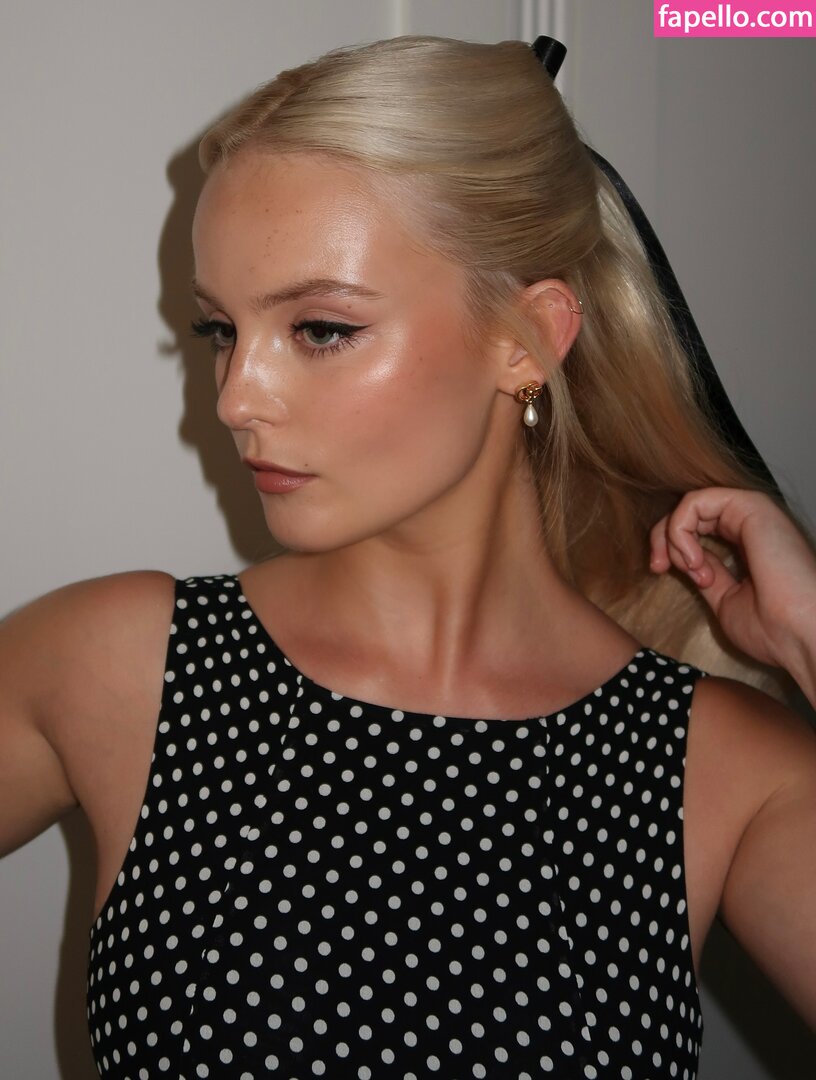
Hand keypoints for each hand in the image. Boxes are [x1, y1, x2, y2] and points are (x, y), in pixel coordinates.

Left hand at [649, 487, 815, 677]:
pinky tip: (695, 561)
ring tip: (692, 570)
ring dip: (674, 536)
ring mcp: (752, 514)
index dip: (667, 546)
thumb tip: (684, 560)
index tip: (658, 572)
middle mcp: (750, 525)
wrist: (803, 636)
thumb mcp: (724, 601)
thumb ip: (706, 575)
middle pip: (687, 512)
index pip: (695, 529)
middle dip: (661, 537)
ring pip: (689, 504)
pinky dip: (682, 529)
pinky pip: (697, 501)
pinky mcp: (752, 506)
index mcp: (747, 545)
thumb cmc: (774, 630)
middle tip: (658, 567)